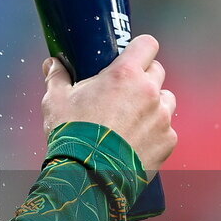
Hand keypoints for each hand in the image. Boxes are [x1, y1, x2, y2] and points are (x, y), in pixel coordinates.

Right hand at [41, 34, 176, 177]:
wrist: (86, 176)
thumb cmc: (72, 135)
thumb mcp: (55, 101)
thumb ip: (57, 78)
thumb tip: (52, 65)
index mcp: (124, 75)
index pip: (147, 44)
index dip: (140, 49)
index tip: (131, 56)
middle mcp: (149, 92)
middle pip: (157, 71)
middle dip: (143, 78)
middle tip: (124, 92)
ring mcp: (162, 118)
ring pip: (166, 100)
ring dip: (153, 105)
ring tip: (131, 119)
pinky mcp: (168, 142)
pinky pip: (167, 130)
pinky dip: (155, 133)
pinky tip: (135, 142)